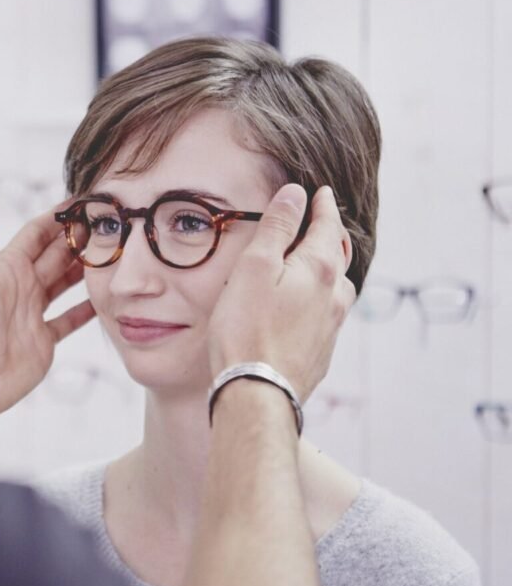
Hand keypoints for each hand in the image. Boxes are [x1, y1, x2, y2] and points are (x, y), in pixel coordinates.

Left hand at [0, 182, 94, 431]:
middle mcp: (22, 286)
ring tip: (116, 254)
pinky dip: (88, 310)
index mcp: (6, 266)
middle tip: (112, 224)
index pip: (38, 233)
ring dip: (88, 269)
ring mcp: (33, 314)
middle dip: (82, 239)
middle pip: (58, 255)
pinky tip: (106, 299)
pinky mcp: (44, 341)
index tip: (86, 200)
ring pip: (67, 284)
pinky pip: (70, 320)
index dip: (60, 216)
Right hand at [208, 184, 355, 401]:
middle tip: (322, 220)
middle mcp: (335, 296)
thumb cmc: (247, 329)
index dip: (323, 206)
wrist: (257, 393)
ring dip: (330, 268)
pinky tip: (309, 305)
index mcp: (320, 269)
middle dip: (331, 234)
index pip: (327, 226)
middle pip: (339, 255)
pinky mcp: (321, 352)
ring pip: (338, 287)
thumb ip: (276, 228)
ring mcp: (331, 326)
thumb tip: (297, 194)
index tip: (321, 192)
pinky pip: (329, 314)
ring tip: (318, 261)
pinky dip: (322, 298)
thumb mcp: (253, 268)